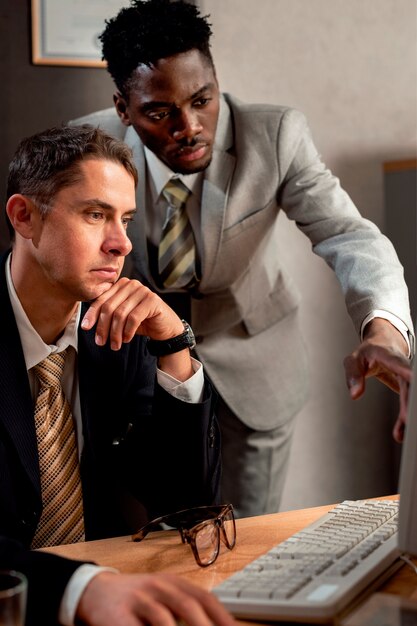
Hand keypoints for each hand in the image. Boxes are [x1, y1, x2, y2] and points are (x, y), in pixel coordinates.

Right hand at [75, 571, 236, 625]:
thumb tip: (212, 624)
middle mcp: (159, 586)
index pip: (204, 598)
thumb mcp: (163, 598)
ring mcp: (139, 598)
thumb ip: (184, 611)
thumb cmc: (137, 600)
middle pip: (188, 606)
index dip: (222, 616)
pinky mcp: (118, 614)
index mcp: (174, 583)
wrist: (95, 591)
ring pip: (164, 619)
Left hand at [81, 278, 183, 350]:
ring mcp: (143, 291)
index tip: (85, 327)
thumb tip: (86, 323)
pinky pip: (133, 318)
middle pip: (109, 307)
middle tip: (101, 342)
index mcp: (121, 285)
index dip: (92, 314)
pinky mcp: (152, 300)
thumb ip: (108, 314)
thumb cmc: (142, 322)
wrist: (165, 328)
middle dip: (103, 327)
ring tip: (115, 345)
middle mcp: (131, 284)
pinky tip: (127, 339)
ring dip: (115, 333)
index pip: (101, 299)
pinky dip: (128, 331)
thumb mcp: (121, 317)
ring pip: (120, 314)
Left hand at [343, 318, 411, 441]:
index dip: (407, 373)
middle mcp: (403, 367)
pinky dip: (405, 416)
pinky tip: (401, 431)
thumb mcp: (353, 359)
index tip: (413, 380)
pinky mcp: (407, 387)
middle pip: (409, 386)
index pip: (400, 365)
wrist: (384, 343)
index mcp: (389, 356)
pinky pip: (408, 402)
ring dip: (407, 415)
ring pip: (410, 396)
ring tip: (400, 434)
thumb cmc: (369, 351)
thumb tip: (355, 394)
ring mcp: (407, 377)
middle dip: (408, 405)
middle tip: (406, 421)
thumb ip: (353, 375)